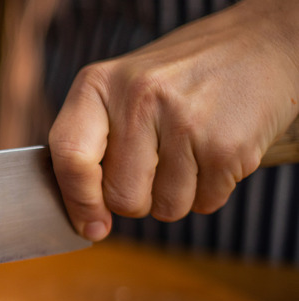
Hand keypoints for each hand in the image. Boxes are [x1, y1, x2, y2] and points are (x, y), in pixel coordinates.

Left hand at [48, 0, 298, 240]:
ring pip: (165, 208)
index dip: (78, 201)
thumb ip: (92, 144)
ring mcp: (184, 121)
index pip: (70, 156)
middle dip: (139, 198)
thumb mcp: (121, 89)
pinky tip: (215, 150)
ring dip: (178, 195)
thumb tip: (85, 219)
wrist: (261, 45)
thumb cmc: (179, 78)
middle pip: (121, 197)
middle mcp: (138, 98)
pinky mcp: (226, 145)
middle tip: (157, 163)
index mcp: (98, 85)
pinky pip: (205, 203)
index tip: (91, 227)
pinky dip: (211, 190)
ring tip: (190, 150)